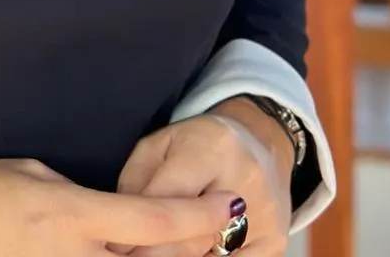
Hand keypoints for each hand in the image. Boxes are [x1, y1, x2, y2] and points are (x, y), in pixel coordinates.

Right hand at [0, 156, 243, 256]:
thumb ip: (81, 200)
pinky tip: (126, 254)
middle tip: (213, 238)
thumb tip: (112, 220)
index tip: (230, 206)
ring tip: (176, 247)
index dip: (200, 216)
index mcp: (70, 216)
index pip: (154, 222)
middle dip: (189, 252)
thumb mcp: (31, 174)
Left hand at [111, 99, 293, 256]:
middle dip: (152, 254)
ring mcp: (267, 216)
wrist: (261, 145)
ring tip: (152, 252)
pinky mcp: (276, 244)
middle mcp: (245, 182)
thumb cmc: (198, 145)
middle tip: (128, 256)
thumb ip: (137, 182)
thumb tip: (121, 233)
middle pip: (188, 240)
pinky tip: (186, 256)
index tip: (114, 247)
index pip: (166, 201)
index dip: (134, 230)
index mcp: (212, 148)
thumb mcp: (161, 145)